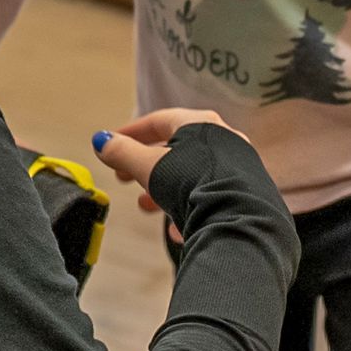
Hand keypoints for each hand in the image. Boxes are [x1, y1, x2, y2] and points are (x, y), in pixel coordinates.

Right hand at [94, 109, 247, 240]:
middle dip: (146, 166)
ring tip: (146, 206)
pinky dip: (190, 210)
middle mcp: (224, 140)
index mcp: (199, 124)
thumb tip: (101, 141)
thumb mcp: (148, 166)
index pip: (159, 120)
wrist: (240, 220)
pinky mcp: (248, 195)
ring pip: (194, 176)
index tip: (112, 145)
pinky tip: (177, 230)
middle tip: (124, 179)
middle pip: (177, 149)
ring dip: (166, 189)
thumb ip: (123, 153)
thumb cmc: (192, 183)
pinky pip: (211, 198)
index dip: (131, 133)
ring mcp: (239, 167)